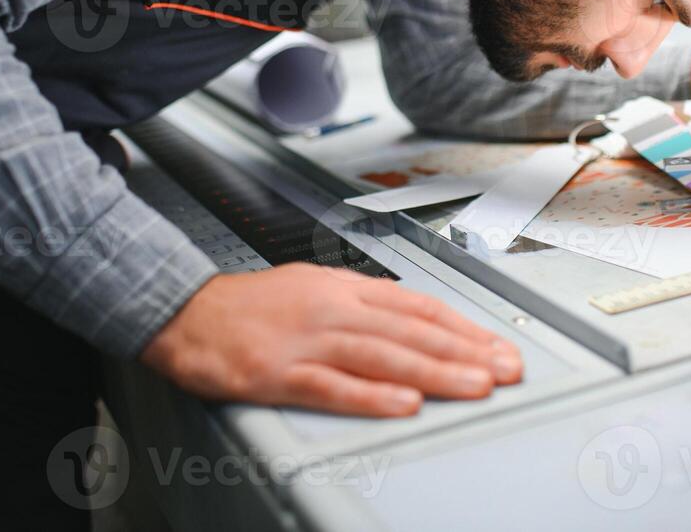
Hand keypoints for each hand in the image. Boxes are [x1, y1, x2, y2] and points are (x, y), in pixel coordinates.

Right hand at [140, 262, 522, 417]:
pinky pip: (333, 386)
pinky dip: (372, 395)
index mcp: (343, 288)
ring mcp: (308, 341)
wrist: (185, 312)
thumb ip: (360, 302)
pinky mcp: (279, 373)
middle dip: (465, 352)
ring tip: (475, 386)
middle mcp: (333, 309)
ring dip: (435, 372)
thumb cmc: (249, 305)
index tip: (497, 347)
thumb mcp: (312, 285)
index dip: (462, 328)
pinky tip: (405, 404)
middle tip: (506, 370)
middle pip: (411, 330)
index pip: (417, 306)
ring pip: (383, 356)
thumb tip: (409, 318)